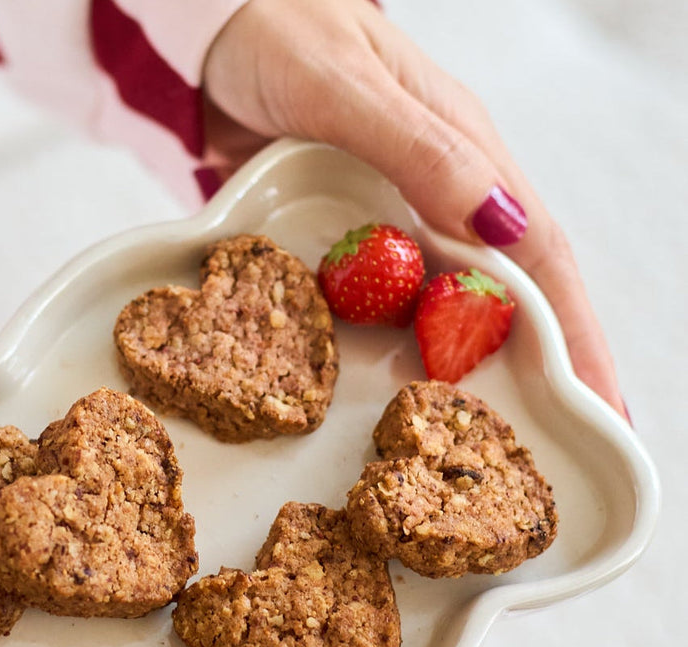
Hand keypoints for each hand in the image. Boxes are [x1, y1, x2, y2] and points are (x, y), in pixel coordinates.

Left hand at [203, 0, 628, 418]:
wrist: (217, 30)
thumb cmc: (283, 34)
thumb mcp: (347, 87)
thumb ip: (418, 147)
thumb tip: (497, 222)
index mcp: (464, 150)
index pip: (540, 254)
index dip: (576, 331)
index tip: (602, 399)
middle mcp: (442, 188)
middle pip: (514, 288)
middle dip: (553, 362)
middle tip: (577, 433)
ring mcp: (399, 212)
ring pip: (458, 299)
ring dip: (489, 362)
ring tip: (512, 428)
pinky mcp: (354, 231)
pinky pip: (396, 297)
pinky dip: (420, 342)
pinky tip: (425, 381)